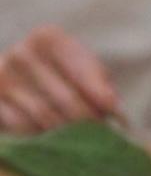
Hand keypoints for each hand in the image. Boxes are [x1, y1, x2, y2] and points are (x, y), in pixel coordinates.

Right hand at [0, 26, 119, 132]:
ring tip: (82, 136)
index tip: (111, 110)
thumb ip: (101, 85)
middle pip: (67, 101)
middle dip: (89, 122)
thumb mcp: (85, 71)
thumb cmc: (65, 76)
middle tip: (101, 133)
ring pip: (47, 118)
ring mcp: (3, 76)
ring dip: (70, 134)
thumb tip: (114, 110)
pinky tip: (52, 135)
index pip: (80, 72)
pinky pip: (25, 128)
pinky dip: (44, 137)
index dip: (99, 95)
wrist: (22, 80)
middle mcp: (22, 53)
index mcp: (49, 39)